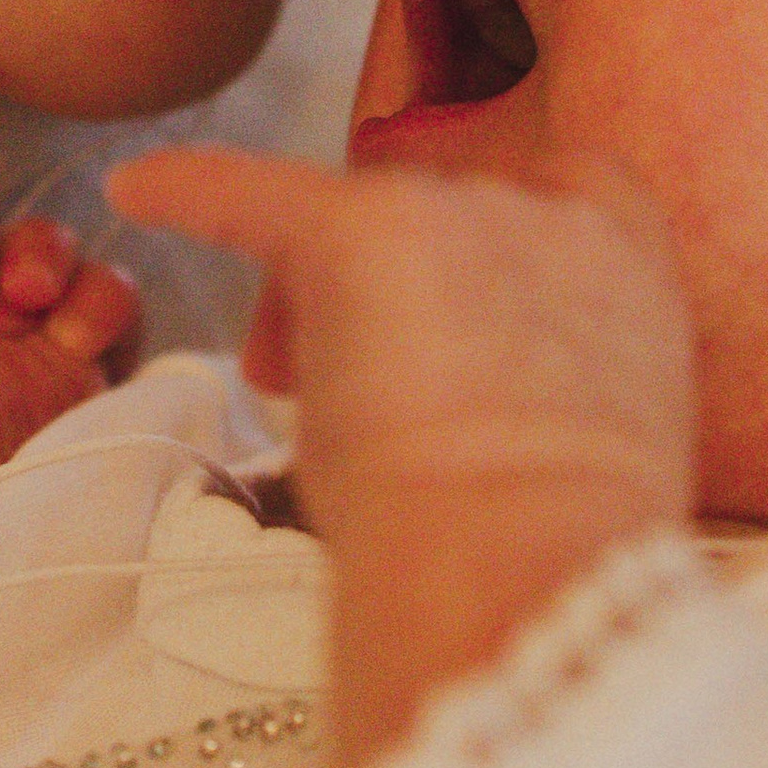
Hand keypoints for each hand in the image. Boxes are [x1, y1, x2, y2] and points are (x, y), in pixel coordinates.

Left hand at [108, 149, 693, 767]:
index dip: (495, 248)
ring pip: (364, 225)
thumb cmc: (556, 552)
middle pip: (444, 216)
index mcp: (632, 264)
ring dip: (325, 296)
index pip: (559, 197)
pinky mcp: (361, 228)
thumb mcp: (592, 434)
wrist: (530, 577)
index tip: (460, 310)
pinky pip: (254, 194)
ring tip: (292, 393)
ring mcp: (460, 211)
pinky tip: (134, 190)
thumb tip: (475, 386)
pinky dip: (191, 193)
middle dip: (400, 293)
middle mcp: (553, 213)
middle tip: (355, 393)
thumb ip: (550, 374)